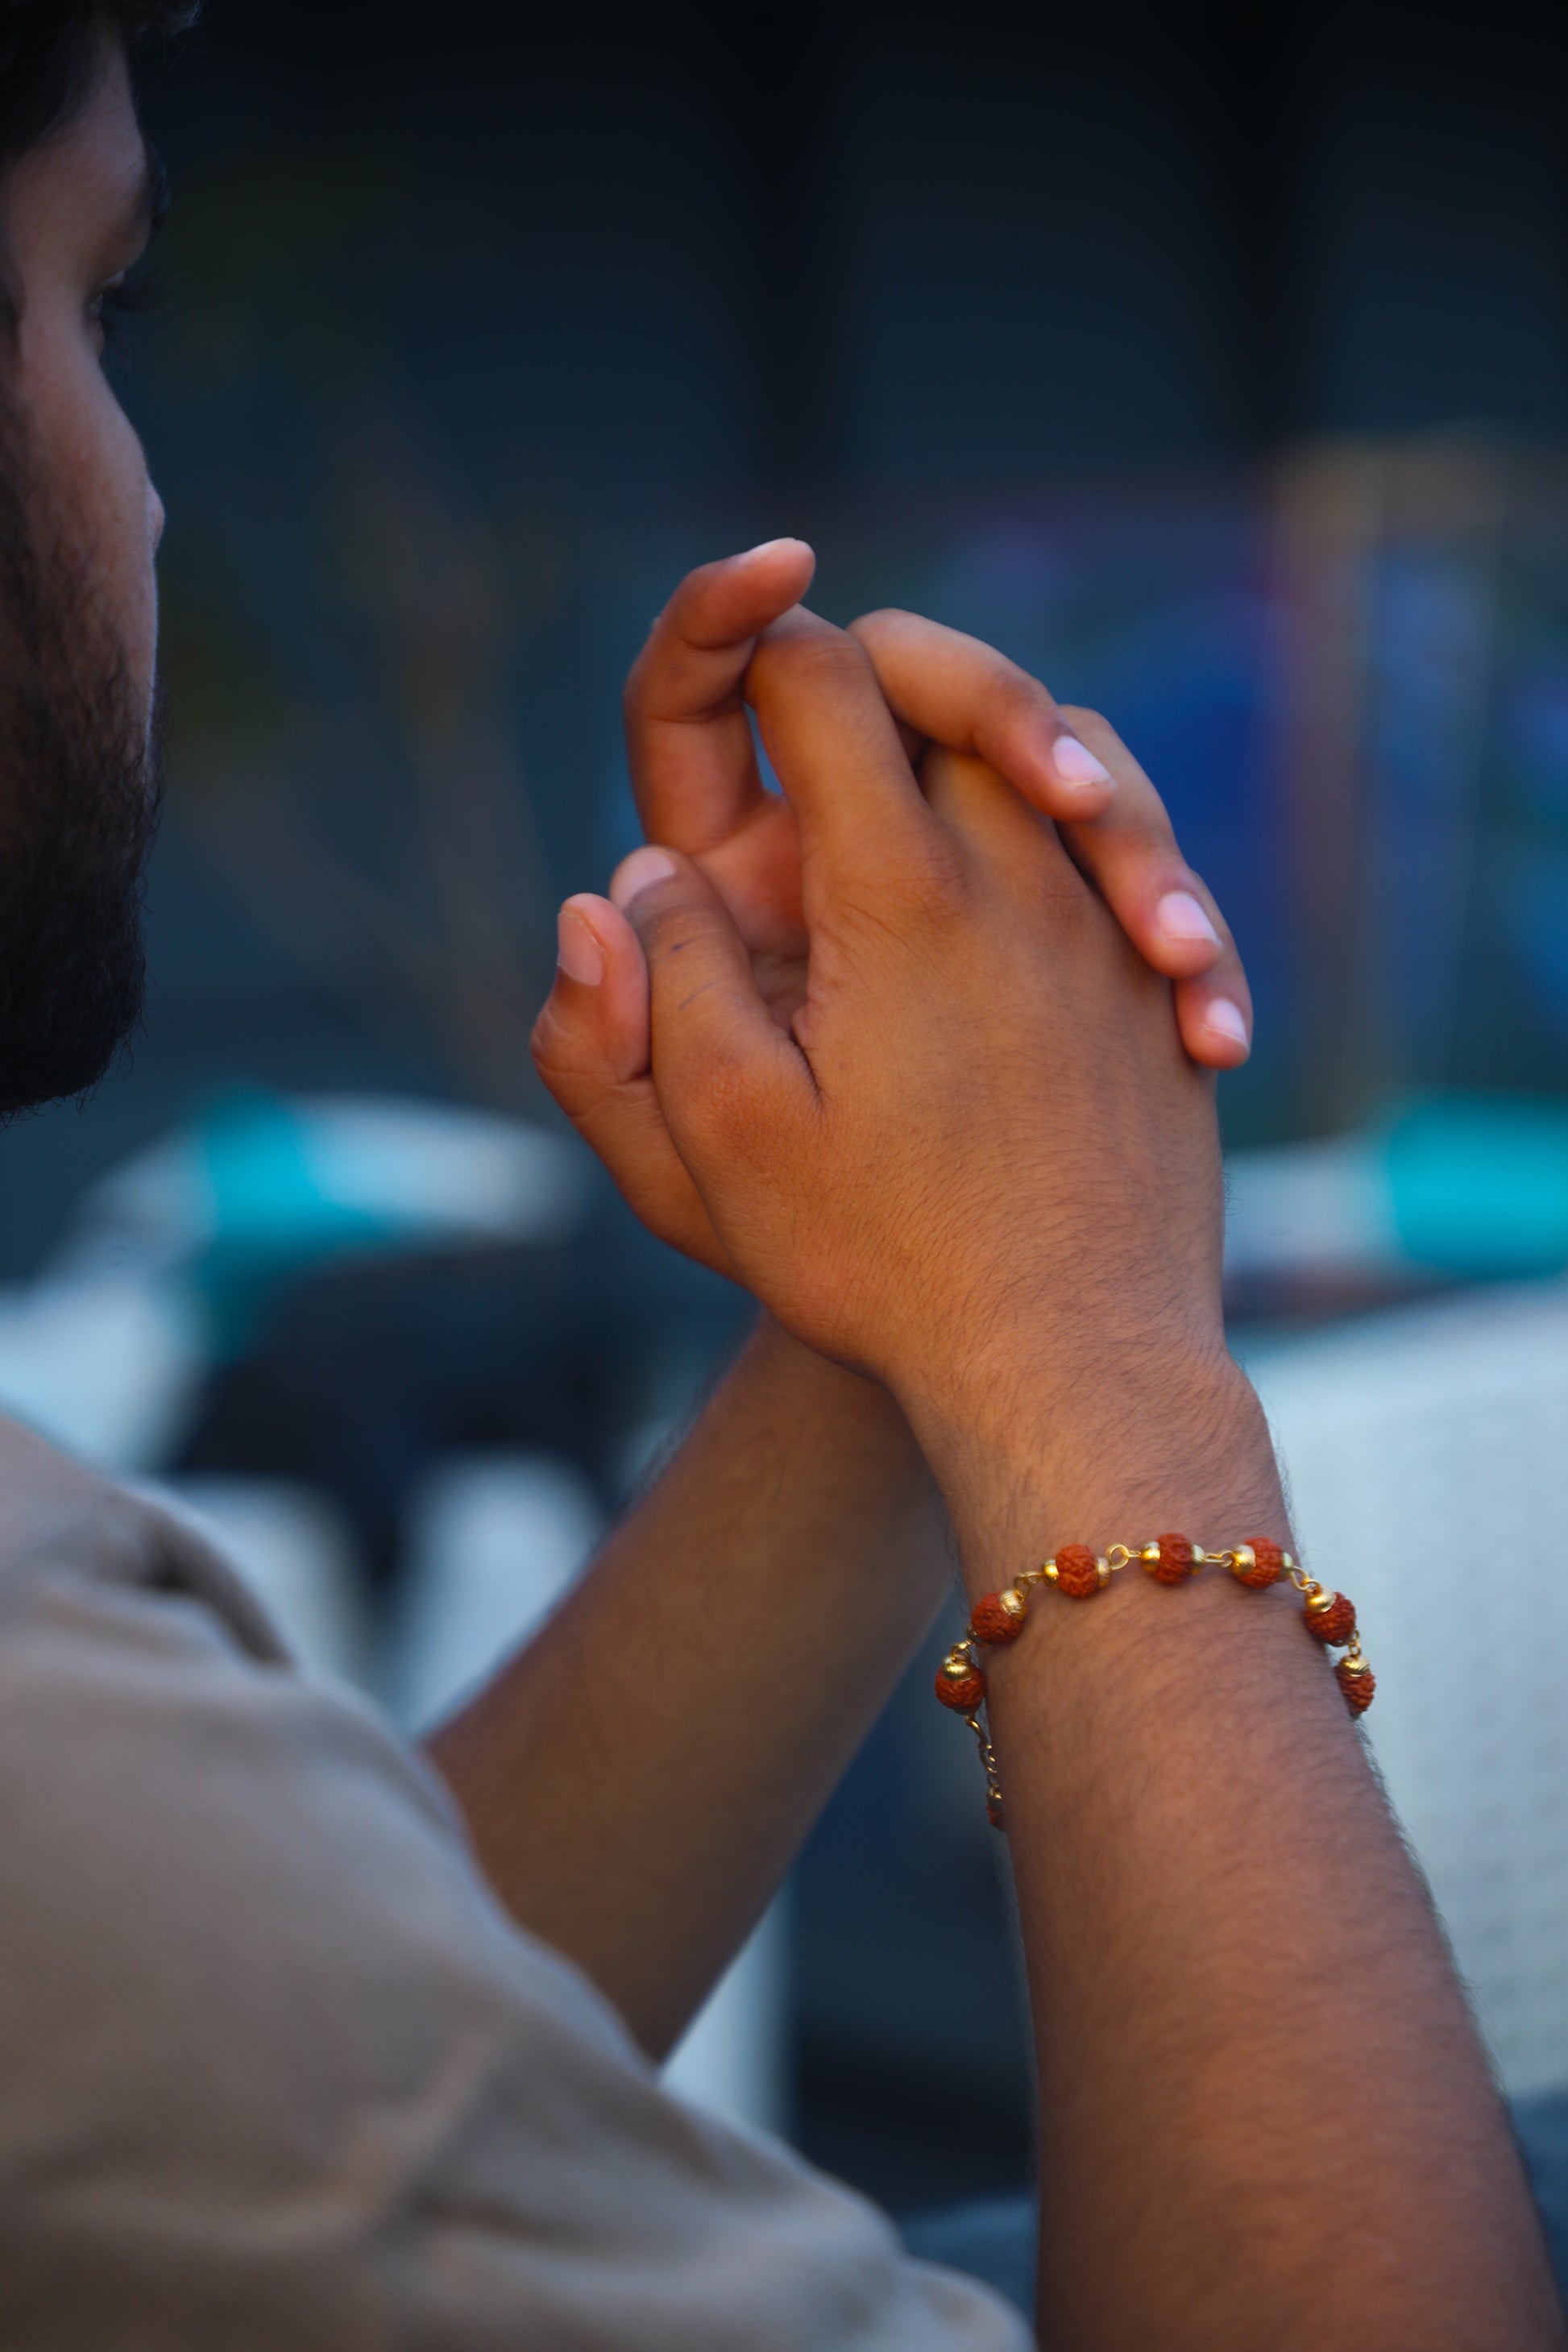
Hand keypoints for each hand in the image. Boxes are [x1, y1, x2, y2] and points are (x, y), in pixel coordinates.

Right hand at [532, 542, 1250, 1278]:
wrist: (1075, 1368)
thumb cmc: (882, 1260)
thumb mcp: (720, 1136)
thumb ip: (663, 981)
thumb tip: (641, 876)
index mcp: (896, 891)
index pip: (825, 680)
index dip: (760, 634)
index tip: (735, 643)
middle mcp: (1021, 881)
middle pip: (956, 693)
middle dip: (881, 675)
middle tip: (828, 710)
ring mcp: (1108, 936)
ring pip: (1069, 765)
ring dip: (1002, 750)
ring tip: (957, 785)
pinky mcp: (1162, 998)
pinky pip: (1131, 870)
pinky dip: (1089, 845)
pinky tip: (1049, 903)